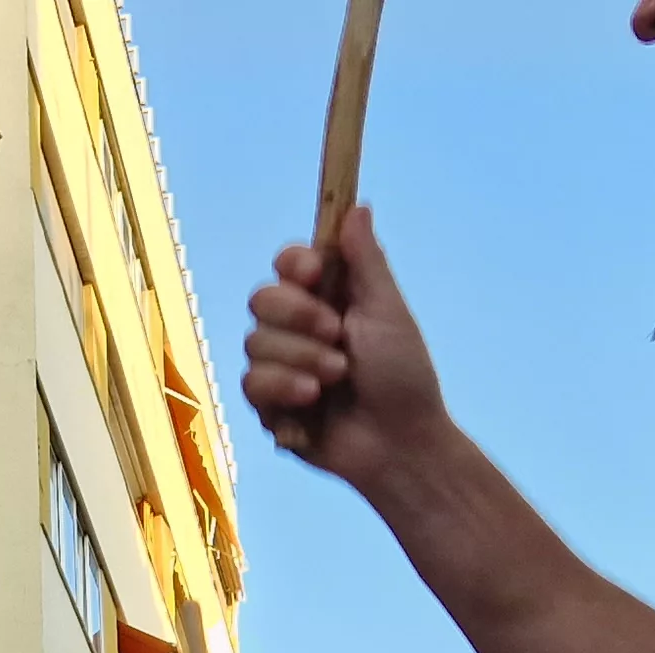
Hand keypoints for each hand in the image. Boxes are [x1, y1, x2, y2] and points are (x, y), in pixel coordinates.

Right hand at [242, 207, 451, 489]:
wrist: (398, 444)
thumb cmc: (403, 377)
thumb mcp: (388, 312)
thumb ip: (367, 261)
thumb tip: (358, 206)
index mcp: (329, 299)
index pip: (289, 264)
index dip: (295, 267)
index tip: (319, 276)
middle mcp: (298, 327)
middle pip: (262, 299)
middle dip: (299, 320)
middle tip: (338, 339)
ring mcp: (280, 365)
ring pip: (255, 343)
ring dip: (301, 361)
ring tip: (335, 382)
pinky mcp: (268, 403)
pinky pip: (252, 384)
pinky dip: (284, 392)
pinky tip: (312, 407)